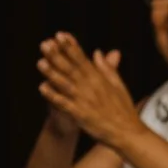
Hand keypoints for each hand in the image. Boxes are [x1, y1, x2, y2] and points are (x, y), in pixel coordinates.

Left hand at [36, 33, 133, 147]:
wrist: (127, 133)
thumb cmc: (123, 109)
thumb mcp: (118, 85)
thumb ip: (107, 68)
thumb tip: (98, 52)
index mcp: (99, 79)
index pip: (82, 59)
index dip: (71, 46)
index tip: (60, 35)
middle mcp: (90, 87)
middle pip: (71, 68)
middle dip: (57, 55)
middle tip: (45, 43)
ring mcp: (84, 101)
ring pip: (65, 84)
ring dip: (52, 72)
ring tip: (40, 62)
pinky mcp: (79, 114)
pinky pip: (63, 103)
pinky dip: (53, 95)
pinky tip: (42, 87)